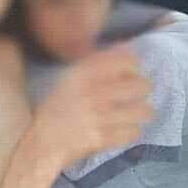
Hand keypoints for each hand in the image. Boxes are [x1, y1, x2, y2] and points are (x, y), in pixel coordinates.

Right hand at [30, 46, 152, 170]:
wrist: (42, 142)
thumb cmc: (58, 108)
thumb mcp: (72, 79)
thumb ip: (99, 61)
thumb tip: (128, 45)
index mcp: (84, 73)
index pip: (129, 61)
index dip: (134, 70)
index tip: (127, 78)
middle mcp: (94, 91)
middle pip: (143, 86)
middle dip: (140, 94)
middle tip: (130, 100)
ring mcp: (99, 116)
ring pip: (145, 111)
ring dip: (138, 115)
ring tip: (128, 118)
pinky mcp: (103, 138)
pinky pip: (135, 132)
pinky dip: (129, 133)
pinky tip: (120, 132)